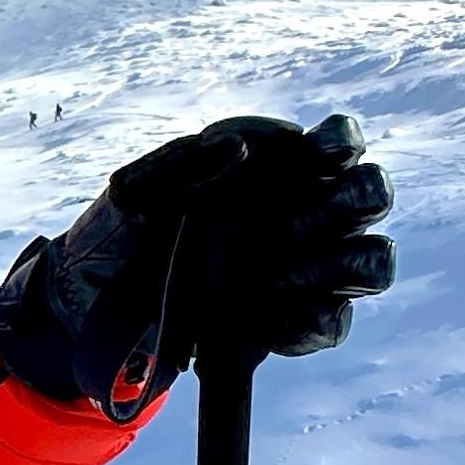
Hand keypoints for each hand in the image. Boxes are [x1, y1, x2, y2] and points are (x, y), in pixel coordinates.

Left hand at [0, 114, 394, 415]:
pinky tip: (267, 322)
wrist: (91, 309)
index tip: (318, 153)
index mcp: (276, 168)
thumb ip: (181, 162)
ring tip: (274, 278)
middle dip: (346, 203)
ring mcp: (307, 269)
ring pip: (372, 262)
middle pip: (372, 194)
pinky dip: (308, 323)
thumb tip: (238, 150)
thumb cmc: (119, 235)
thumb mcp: (133, 194)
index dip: (343, 141)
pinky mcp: (295, 324)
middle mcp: (306, 213)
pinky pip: (331, 325)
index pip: (340, 140)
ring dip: (336, 265)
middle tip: (288, 224)